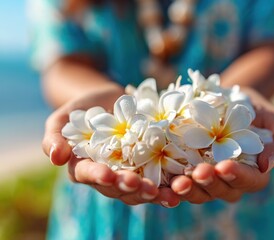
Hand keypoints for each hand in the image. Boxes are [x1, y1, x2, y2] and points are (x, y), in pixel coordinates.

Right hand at [42, 87, 180, 206]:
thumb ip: (55, 136)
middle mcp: (107, 176)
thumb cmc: (84, 109)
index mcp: (84, 167)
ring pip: (139, 190)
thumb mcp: (64, 117)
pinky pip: (158, 180)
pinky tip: (180, 188)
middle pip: (116, 189)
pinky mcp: (149, 167)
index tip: (108, 174)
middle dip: (128, 188)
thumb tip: (55, 158)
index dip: (97, 176)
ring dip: (151, 194)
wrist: (112, 101)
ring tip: (166, 194)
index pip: (88, 175)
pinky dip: (168, 186)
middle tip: (140, 184)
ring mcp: (129, 173)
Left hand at [171, 87, 273, 203]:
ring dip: (189, 190)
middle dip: (210, 183)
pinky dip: (170, 188)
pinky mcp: (188, 172)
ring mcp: (209, 179)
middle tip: (198, 173)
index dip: (238, 176)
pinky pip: (181, 184)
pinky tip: (160, 185)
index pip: (251, 180)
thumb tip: (266, 164)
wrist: (226, 100)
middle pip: (223, 191)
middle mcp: (231, 181)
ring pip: (200, 193)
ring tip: (177, 183)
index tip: (224, 166)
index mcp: (255, 172)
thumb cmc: (254, 109)